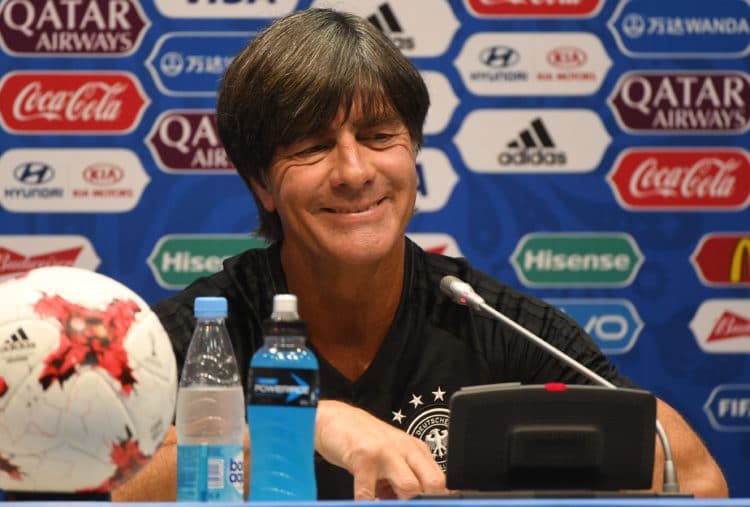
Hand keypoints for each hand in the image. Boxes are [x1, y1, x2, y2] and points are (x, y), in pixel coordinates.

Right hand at [315, 400, 446, 499]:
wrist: (335, 419)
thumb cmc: (364, 440)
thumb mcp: (391, 458)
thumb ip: (404, 480)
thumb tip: (417, 503)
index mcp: (416, 450)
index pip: (439, 480)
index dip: (438, 498)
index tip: (428, 506)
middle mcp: (405, 449)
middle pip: (433, 482)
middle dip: (423, 501)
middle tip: (404, 504)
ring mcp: (386, 452)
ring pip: (409, 486)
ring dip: (399, 503)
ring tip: (384, 500)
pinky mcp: (364, 457)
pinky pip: (369, 493)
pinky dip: (367, 503)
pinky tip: (364, 501)